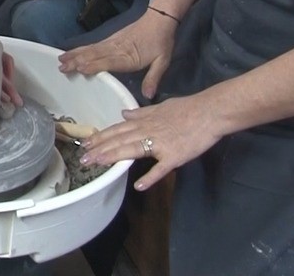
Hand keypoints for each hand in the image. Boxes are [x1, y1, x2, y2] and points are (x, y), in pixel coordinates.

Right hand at [58, 10, 176, 99]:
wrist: (159, 19)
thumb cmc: (161, 41)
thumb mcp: (162, 61)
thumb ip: (154, 78)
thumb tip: (148, 96)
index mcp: (129, 55)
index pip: (109, 61)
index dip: (94, 64)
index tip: (79, 68)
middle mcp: (116, 48)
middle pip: (94, 55)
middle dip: (77, 61)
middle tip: (62, 68)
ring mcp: (111, 42)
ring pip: (90, 49)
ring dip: (75, 55)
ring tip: (60, 60)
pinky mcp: (110, 39)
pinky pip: (92, 45)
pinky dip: (80, 49)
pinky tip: (71, 53)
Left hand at [77, 94, 223, 190]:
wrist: (210, 112)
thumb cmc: (187, 109)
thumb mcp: (161, 107)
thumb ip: (141, 113)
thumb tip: (124, 114)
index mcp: (145, 121)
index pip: (118, 130)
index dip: (101, 137)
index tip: (86, 144)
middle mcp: (148, 131)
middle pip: (120, 140)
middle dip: (100, 149)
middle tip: (83, 159)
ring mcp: (161, 144)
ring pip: (133, 150)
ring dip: (114, 157)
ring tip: (98, 165)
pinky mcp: (175, 156)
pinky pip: (161, 168)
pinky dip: (150, 177)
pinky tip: (139, 186)